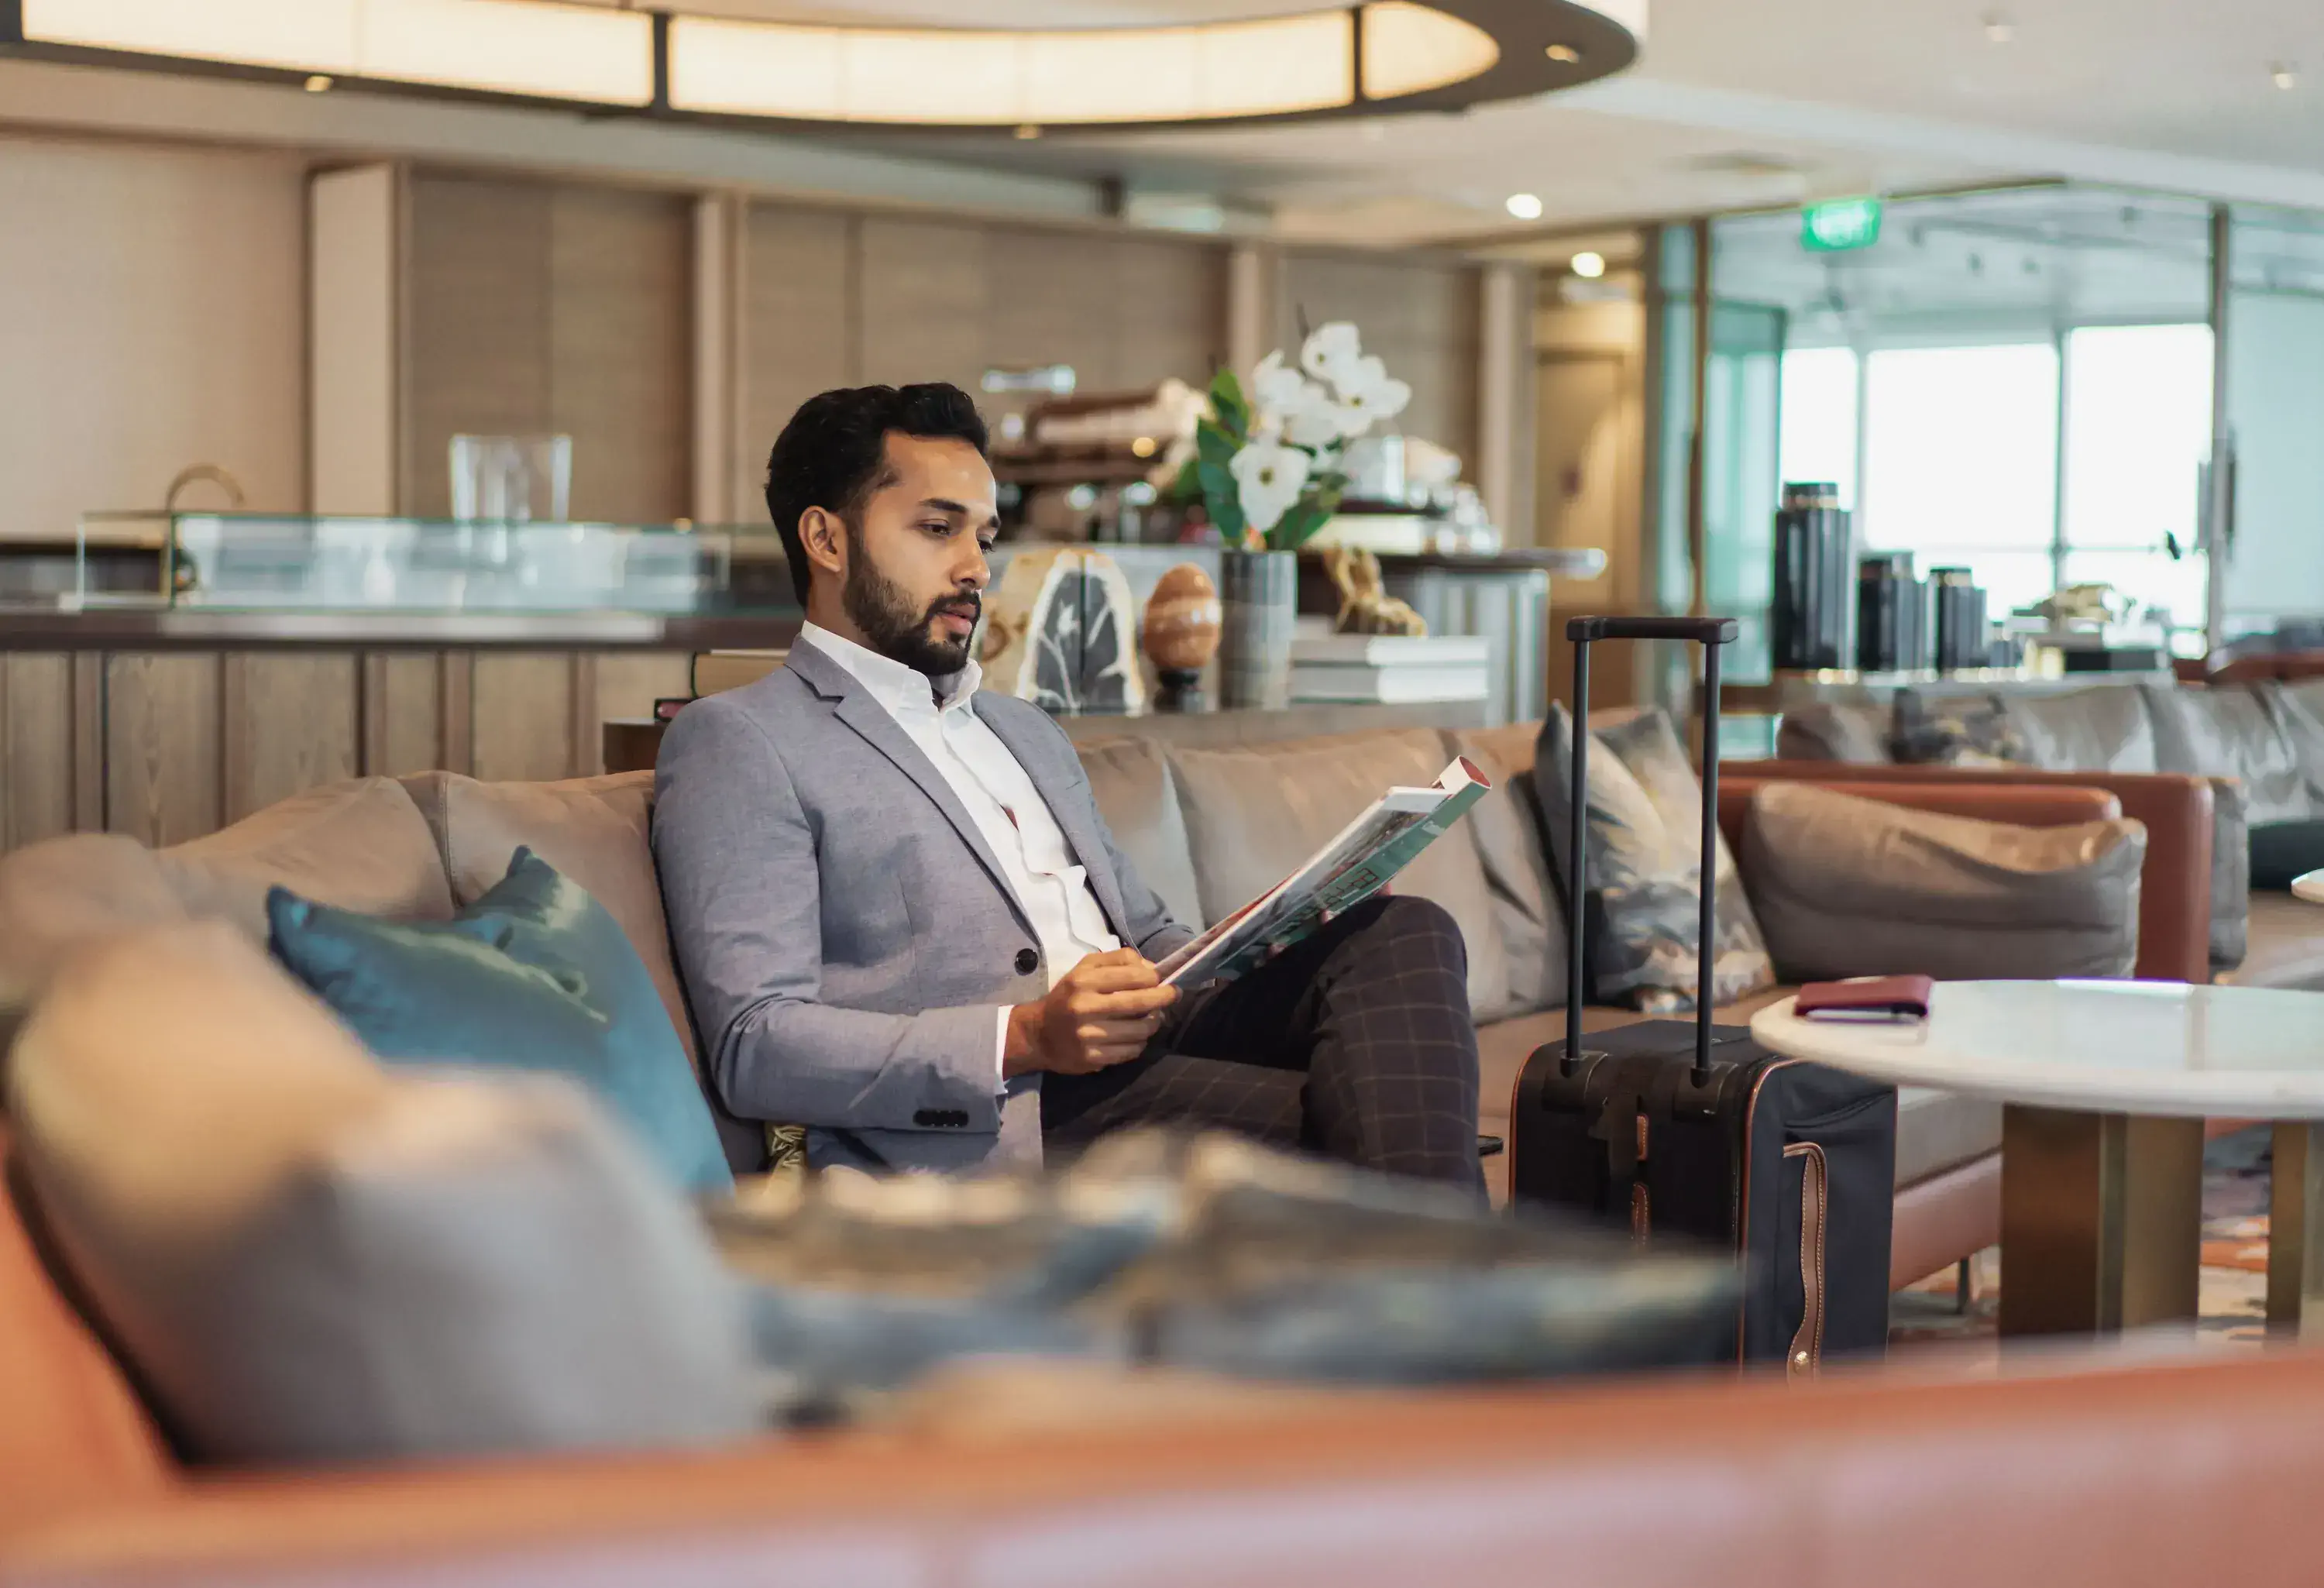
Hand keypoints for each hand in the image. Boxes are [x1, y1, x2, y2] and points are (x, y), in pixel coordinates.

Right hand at [1004, 948, 1178, 1077]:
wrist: (1039, 1035)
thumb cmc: (1068, 997)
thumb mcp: (1085, 968)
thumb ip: (1118, 960)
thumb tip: (1152, 968)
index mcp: (1083, 981)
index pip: (1132, 976)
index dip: (1155, 978)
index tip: (1163, 979)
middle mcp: (1085, 1008)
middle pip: (1139, 1002)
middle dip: (1163, 998)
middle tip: (1174, 995)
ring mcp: (1089, 1036)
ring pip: (1139, 1030)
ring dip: (1153, 1022)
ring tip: (1153, 1017)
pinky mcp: (1093, 1058)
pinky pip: (1131, 1051)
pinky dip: (1140, 1042)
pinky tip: (1136, 1036)